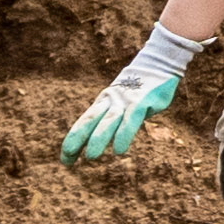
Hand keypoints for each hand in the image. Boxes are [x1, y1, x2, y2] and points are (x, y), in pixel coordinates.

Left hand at [61, 30, 195, 165]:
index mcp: (103, 102)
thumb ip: (116, 118)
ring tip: (90, 158)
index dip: (74, 140)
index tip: (65, 160)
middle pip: (89, 121)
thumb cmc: (140, 87)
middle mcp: (110, 102)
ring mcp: (125, 101)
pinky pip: (130, 121)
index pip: (84, 122)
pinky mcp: (141, 102)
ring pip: (108, 122)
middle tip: (66, 160)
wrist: (158, 63)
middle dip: (77, 140)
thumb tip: (107, 137)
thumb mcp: (124, 101)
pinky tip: (118, 150)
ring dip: (98, 139)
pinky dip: (123, 135)